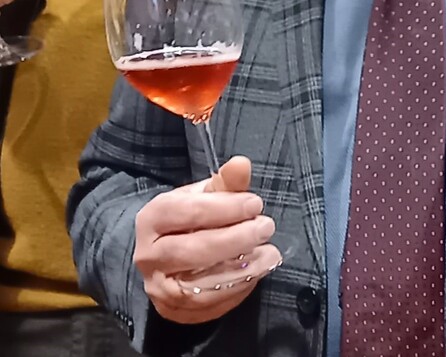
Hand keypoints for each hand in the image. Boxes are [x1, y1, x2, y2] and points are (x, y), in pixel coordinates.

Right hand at [134, 156, 280, 324]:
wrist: (169, 255)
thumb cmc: (193, 218)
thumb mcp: (207, 195)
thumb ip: (226, 182)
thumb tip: (241, 164)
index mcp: (153, 217)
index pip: (188, 212)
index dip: (226, 208)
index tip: (256, 204)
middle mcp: (148, 254)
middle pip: (194, 249)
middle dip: (236, 238)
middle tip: (266, 227)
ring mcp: (157, 286)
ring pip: (201, 281)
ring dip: (241, 268)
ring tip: (269, 253)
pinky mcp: (172, 309)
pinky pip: (206, 304)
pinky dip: (235, 289)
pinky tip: (256, 272)